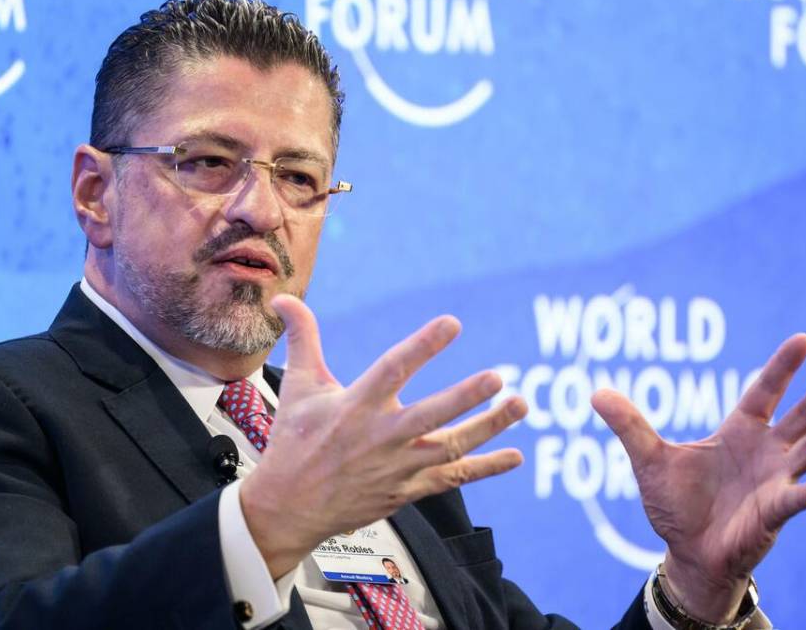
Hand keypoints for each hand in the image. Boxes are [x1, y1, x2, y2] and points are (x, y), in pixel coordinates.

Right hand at [240, 294, 527, 577]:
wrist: (290, 507)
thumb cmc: (294, 443)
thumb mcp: (299, 386)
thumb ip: (303, 338)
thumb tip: (284, 298)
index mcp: (354, 406)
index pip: (393, 370)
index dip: (423, 346)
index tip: (452, 324)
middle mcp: (380, 437)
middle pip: (430, 415)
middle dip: (465, 397)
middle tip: (497, 378)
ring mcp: (397, 467)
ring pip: (450, 447)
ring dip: (488, 427)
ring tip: (520, 404)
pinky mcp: (407, 490)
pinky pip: (454, 479)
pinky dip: (486, 468)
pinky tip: (515, 456)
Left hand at [591, 334, 805, 622]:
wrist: (687, 552)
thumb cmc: (676, 505)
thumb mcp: (649, 461)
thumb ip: (629, 426)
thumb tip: (596, 392)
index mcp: (739, 432)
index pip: (765, 392)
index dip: (783, 367)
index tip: (804, 340)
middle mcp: (765, 452)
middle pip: (799, 417)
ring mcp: (774, 482)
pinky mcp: (773, 514)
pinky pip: (792, 502)